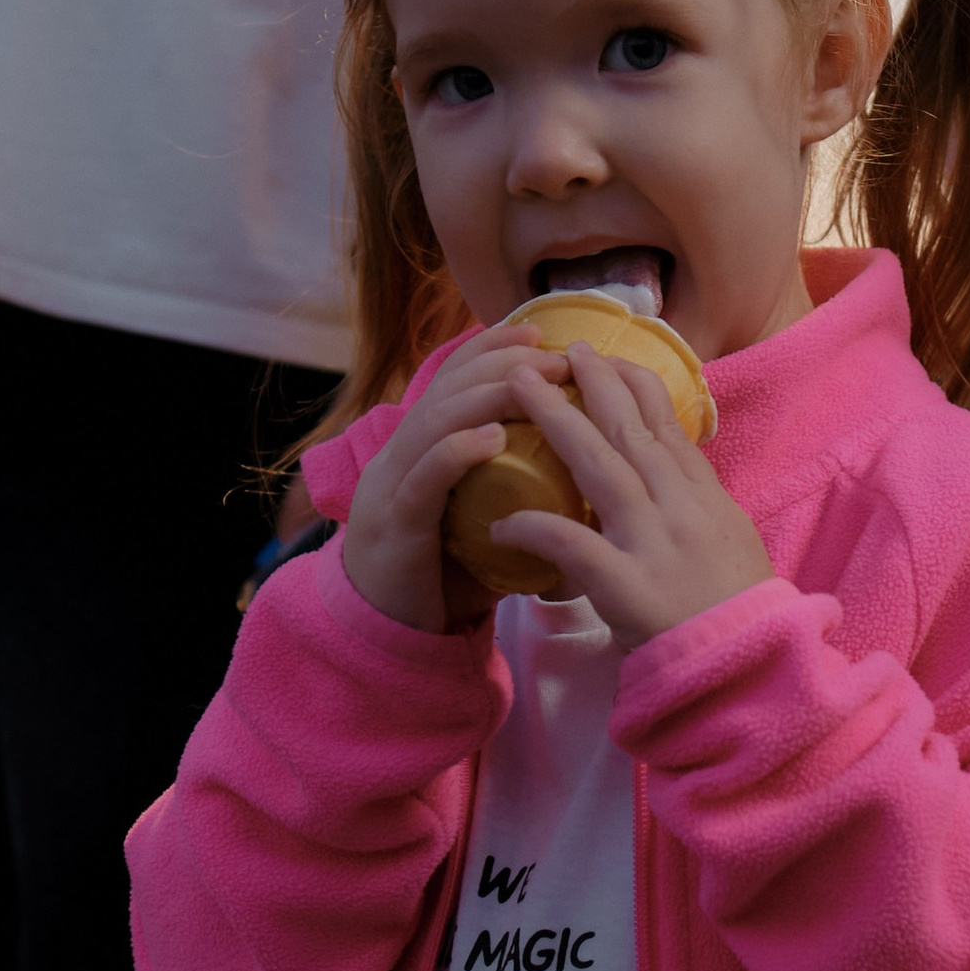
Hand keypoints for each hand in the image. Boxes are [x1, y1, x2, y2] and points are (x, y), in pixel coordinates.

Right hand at [340, 324, 564, 633]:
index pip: (452, 381)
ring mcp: (391, 487)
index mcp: (419, 450)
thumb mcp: (482, 522)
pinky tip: (491, 436)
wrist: (389, 638)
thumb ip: (514, 492)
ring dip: (486, 395)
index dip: (492, 349)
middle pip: (446, 390)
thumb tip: (580, 470)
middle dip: (501, 363)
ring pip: (434, 422)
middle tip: (554, 354)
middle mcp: (399, 457)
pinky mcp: (393, 524)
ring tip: (534, 382)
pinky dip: (456, 450)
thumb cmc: (443, 580)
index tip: (541, 332)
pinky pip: (423, 477)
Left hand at [480, 344, 772, 647]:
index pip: (669, 430)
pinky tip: (502, 519)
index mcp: (706, 501)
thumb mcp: (732, 546)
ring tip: (521, 386)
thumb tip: (671, 479)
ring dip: (558, 421)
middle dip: (595, 384)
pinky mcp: (629, 588)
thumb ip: (698, 510)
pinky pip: (573, 547)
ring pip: (601, 467)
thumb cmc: (741, 618)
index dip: (637, 389)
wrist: (752, 672)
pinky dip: (536, 528)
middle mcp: (682, 510)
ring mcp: (655, 545)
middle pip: (632, 432)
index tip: (612, 359)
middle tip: (564, 349)